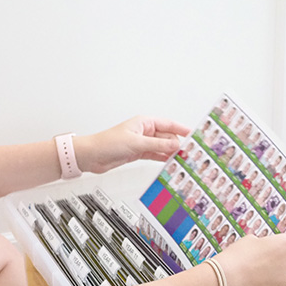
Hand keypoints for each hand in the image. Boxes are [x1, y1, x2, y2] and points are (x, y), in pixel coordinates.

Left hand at [75, 116, 191, 173]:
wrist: (91, 156)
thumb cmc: (107, 143)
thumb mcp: (136, 143)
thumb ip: (157, 145)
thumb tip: (175, 145)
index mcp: (144, 122)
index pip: (168, 124)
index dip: (181, 129)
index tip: (193, 135)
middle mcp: (144, 131)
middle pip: (167, 137)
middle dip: (177, 145)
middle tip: (188, 154)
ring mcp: (141, 143)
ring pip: (162, 147)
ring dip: (170, 153)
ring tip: (182, 160)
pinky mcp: (137, 153)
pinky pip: (155, 155)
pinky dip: (162, 159)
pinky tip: (169, 163)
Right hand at [214, 230, 285, 285]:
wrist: (229, 278)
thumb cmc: (238, 258)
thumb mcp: (250, 239)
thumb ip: (265, 242)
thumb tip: (264, 246)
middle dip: (282, 255)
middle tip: (266, 257)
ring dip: (278, 271)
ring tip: (260, 271)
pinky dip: (272, 285)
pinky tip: (259, 282)